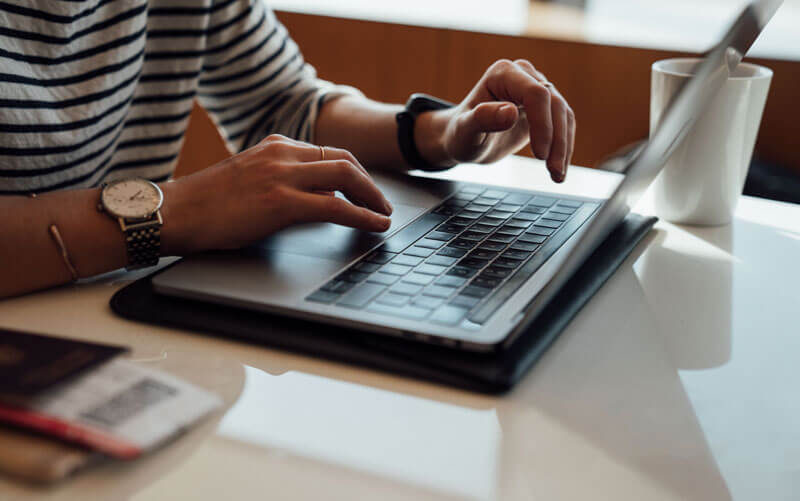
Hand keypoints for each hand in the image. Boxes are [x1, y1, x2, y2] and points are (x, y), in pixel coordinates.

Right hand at [160, 135, 392, 254]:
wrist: (174, 211)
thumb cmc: (205, 203)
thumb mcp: (248, 177)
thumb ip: (281, 179)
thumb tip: (316, 196)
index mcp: (274, 145)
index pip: (329, 152)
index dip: (355, 172)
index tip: (366, 188)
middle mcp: (282, 154)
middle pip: (345, 160)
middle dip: (370, 183)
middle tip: (382, 203)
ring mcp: (282, 176)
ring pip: (346, 178)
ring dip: (372, 198)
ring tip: (384, 215)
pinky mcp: (281, 202)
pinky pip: (336, 208)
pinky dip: (363, 216)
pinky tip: (375, 225)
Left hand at [417, 59, 574, 181]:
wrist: (465, 140)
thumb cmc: (461, 133)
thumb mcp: (465, 130)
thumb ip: (483, 118)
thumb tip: (510, 112)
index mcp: (503, 74)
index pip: (535, 93)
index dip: (542, 124)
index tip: (539, 155)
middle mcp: (523, 75)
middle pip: (554, 103)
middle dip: (557, 140)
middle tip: (554, 172)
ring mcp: (536, 89)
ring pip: (563, 114)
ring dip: (564, 146)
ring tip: (557, 175)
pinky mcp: (545, 107)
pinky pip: (563, 124)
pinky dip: (564, 147)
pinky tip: (559, 168)